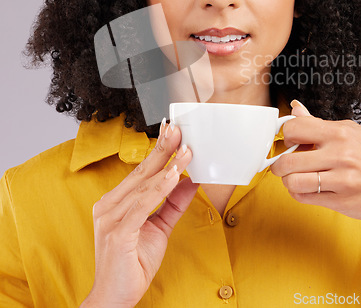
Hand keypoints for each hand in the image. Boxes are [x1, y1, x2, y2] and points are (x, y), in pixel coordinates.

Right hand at [82, 122, 197, 307]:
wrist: (115, 298)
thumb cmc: (132, 263)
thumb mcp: (160, 227)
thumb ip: (173, 203)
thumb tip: (191, 181)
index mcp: (116, 202)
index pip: (141, 171)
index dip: (158, 151)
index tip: (173, 133)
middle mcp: (109, 205)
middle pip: (142, 171)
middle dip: (162, 148)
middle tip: (178, 129)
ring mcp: (111, 217)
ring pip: (144, 185)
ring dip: (168, 166)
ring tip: (186, 151)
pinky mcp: (117, 231)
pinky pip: (143, 204)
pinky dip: (160, 188)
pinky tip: (175, 175)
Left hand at [271, 100, 360, 222]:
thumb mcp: (349, 132)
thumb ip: (318, 123)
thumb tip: (295, 107)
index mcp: (339, 133)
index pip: (294, 128)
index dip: (286, 137)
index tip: (289, 143)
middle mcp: (340, 154)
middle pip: (287, 160)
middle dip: (278, 165)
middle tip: (283, 165)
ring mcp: (341, 179)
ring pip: (292, 181)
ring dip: (287, 181)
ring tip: (295, 178)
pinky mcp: (340, 201)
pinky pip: (303, 197)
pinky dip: (298, 193)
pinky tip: (307, 188)